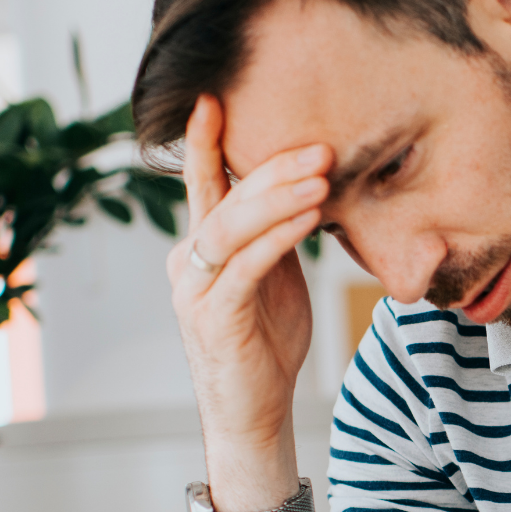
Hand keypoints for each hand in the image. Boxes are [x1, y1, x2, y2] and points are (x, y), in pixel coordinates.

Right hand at [168, 94, 332, 509]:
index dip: (206, 143)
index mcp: (201, 249)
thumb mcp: (277, 278)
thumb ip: (278, 237)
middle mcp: (188, 264)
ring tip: (321, 176)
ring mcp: (196, 291)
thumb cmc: (267, 344)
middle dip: (271, 169)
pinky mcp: (214, 317)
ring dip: (278, 198)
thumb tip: (307, 190)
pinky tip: (309, 217)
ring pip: (231, 228)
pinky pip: (247, 266)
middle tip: (319, 146)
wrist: (255, 412)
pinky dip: (278, 238)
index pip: (203, 187)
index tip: (213, 98)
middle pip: (225, 200)